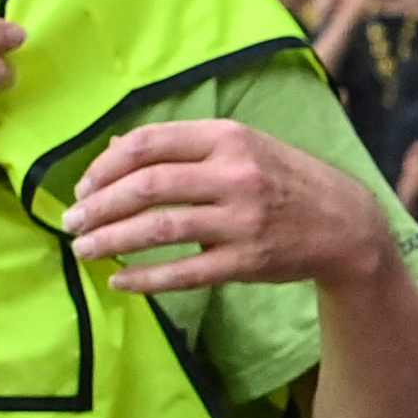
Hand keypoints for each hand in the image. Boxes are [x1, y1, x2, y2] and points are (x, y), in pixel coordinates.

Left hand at [64, 118, 392, 291]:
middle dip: (99, 206)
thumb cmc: (284, 180)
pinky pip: (186, 272)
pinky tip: (120, 280)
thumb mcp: (242, 146)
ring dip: (112, 240)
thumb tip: (115, 149)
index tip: (83, 187)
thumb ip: (183, 146)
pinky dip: (147, 277)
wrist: (346, 224)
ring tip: (83, 250)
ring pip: (159, 228)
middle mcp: (234, 174)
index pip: (149, 144)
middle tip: (71, 222)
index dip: (106, 166)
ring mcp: (242, 220)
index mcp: (227, 137)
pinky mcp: (248, 261)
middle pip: (147, 186)